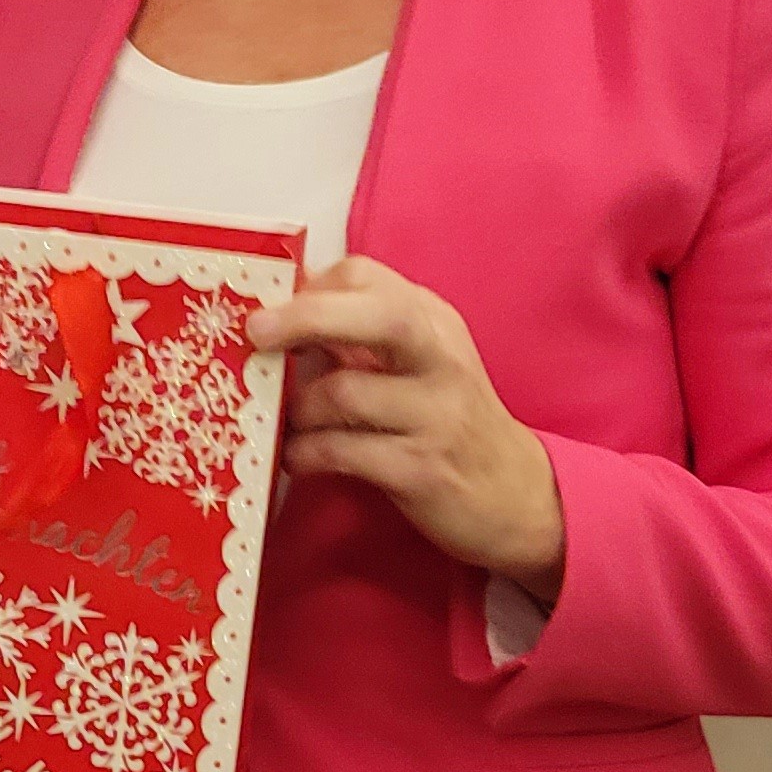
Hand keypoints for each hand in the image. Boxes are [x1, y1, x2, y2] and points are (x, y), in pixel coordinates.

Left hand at [245, 256, 565, 596]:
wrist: (516, 495)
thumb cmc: (450, 421)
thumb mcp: (421, 362)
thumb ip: (363, 334)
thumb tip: (282, 309)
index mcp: (433, 321)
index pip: (366, 275)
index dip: (311, 289)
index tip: (275, 311)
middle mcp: (440, 358)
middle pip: (377, 317)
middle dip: (305, 317)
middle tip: (254, 332)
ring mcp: (436, 414)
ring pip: (344, 392)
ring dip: (299, 409)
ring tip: (289, 423)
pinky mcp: (422, 469)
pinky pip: (343, 451)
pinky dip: (305, 453)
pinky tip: (297, 458)